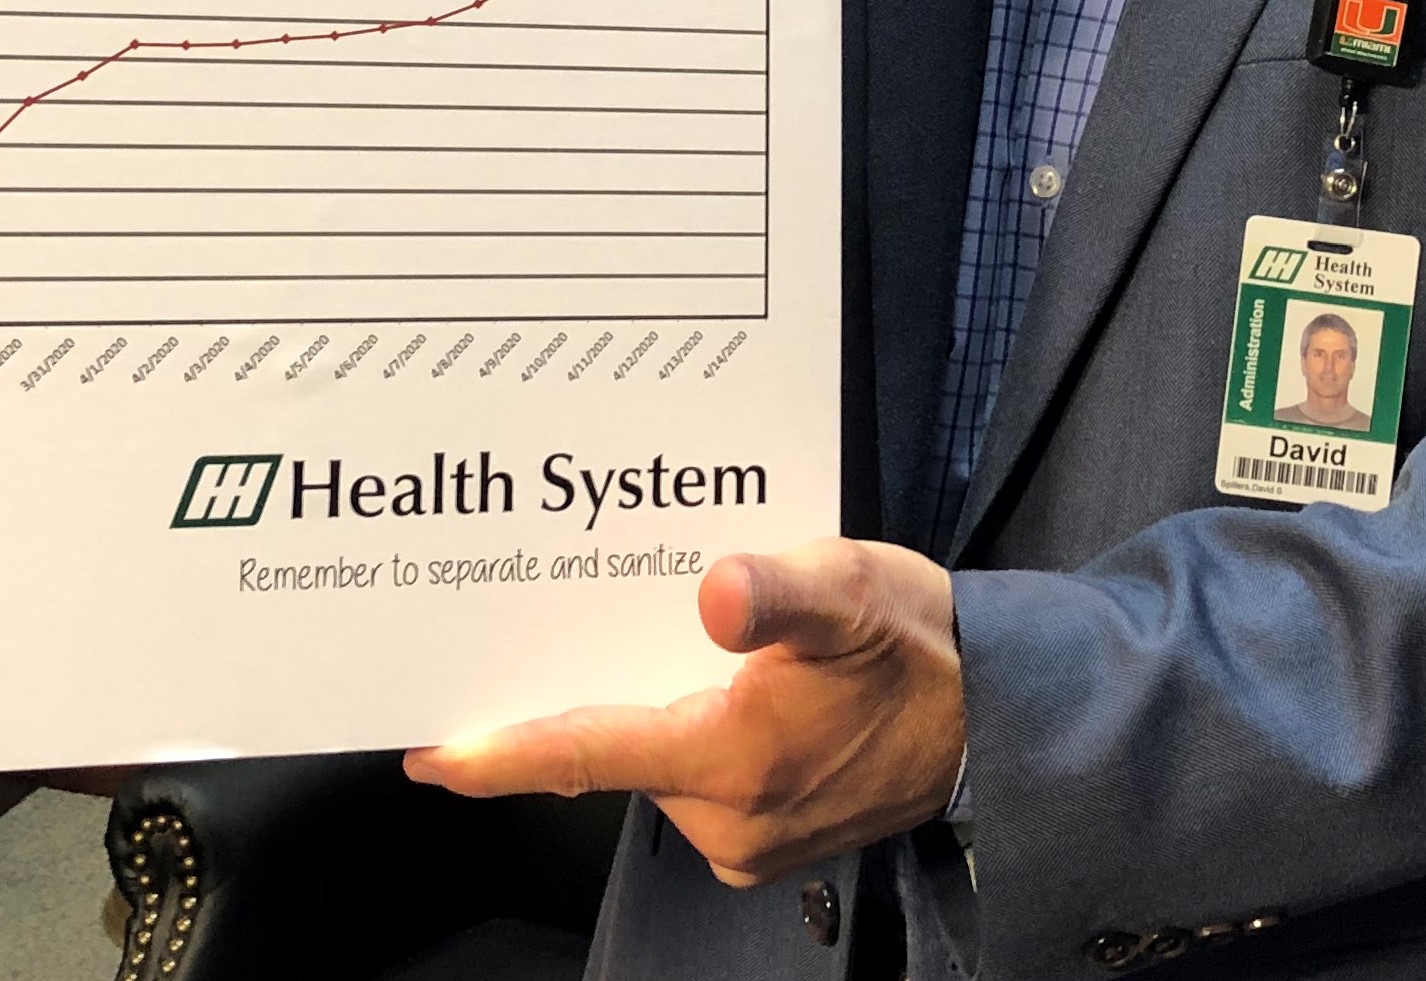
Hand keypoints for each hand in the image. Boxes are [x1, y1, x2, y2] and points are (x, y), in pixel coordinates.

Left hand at [404, 538, 963, 884]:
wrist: (995, 717)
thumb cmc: (919, 648)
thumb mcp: (853, 588)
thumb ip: (779, 591)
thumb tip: (716, 594)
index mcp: (731, 760)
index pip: (586, 754)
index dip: (499, 755)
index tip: (431, 752)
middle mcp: (725, 818)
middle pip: (611, 746)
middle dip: (585, 684)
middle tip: (582, 608)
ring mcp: (742, 836)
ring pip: (650, 756)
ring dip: (649, 699)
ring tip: (686, 631)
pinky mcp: (760, 836)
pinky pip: (689, 774)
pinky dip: (685, 725)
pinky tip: (720, 676)